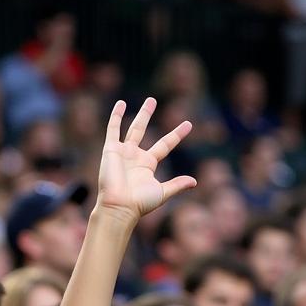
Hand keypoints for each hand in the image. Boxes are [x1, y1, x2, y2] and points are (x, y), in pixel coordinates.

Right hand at [96, 98, 196, 223]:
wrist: (119, 206)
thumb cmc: (139, 203)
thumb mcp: (162, 192)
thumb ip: (177, 185)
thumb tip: (194, 182)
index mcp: (148, 165)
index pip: (165, 144)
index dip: (177, 135)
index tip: (188, 124)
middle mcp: (135, 156)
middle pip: (143, 130)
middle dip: (147, 115)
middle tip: (152, 100)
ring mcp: (123, 152)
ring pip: (132, 128)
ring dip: (140, 114)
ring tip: (148, 100)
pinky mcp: (111, 150)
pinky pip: (113, 129)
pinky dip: (116, 116)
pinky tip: (121, 103)